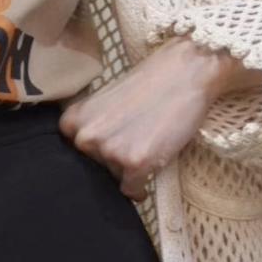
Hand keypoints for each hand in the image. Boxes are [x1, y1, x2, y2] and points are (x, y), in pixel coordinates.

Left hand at [59, 37, 261, 200]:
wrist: (188, 72)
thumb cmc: (150, 82)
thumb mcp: (105, 101)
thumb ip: (93, 126)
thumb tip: (90, 156)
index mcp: (73, 120)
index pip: (73, 153)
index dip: (94, 151)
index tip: (109, 147)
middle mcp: (85, 137)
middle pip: (94, 167)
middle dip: (111, 160)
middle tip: (133, 142)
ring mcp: (109, 151)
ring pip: (114, 177)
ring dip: (128, 169)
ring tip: (147, 145)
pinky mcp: (134, 164)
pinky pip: (132, 190)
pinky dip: (140, 188)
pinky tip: (148, 174)